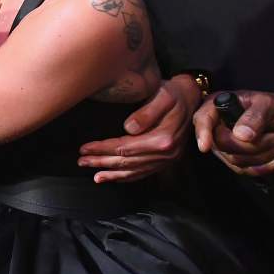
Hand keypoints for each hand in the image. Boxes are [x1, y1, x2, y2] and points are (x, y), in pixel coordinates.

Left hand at [78, 74, 196, 182]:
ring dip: (112, 174)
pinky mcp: (166, 161)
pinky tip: (113, 178)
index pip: (125, 148)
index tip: (84, 148)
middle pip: (127, 161)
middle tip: (81, 161)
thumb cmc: (174, 94)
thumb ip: (146, 113)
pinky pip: (144, 173)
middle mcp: (165, 154)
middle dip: (101, 162)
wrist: (192, 99)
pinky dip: (127, 177)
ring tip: (94, 175)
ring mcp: (167, 159)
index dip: (103, 149)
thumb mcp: (162, 96)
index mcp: (162, 139)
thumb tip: (128, 128)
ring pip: (134, 171)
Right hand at [194, 90, 273, 176]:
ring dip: (262, 154)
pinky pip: (244, 170)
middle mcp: (216, 127)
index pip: (203, 119)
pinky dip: (264, 167)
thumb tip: (240, 135)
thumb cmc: (273, 107)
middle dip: (251, 144)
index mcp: (217, 106)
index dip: (203, 132)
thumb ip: (254, 116)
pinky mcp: (235, 159)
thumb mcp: (268, 104)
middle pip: (221, 144)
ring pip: (235, 159)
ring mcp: (224, 145)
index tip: (205, 146)